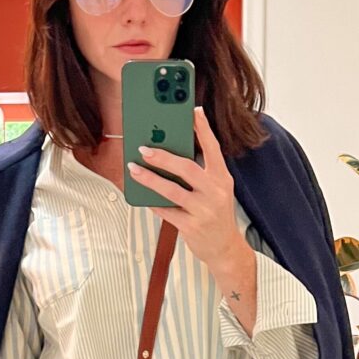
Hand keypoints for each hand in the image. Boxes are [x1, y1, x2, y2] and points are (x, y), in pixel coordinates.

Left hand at [126, 105, 247, 273]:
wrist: (225, 248)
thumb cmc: (215, 213)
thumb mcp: (216, 190)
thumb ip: (200, 173)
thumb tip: (170, 154)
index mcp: (222, 178)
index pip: (213, 148)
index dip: (203, 128)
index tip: (193, 110)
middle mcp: (215, 192)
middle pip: (186, 168)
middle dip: (162, 156)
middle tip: (143, 148)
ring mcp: (204, 210)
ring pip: (172, 190)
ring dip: (149, 178)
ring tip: (133, 168)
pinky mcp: (191, 226)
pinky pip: (166, 210)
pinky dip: (153, 202)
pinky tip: (142, 196)